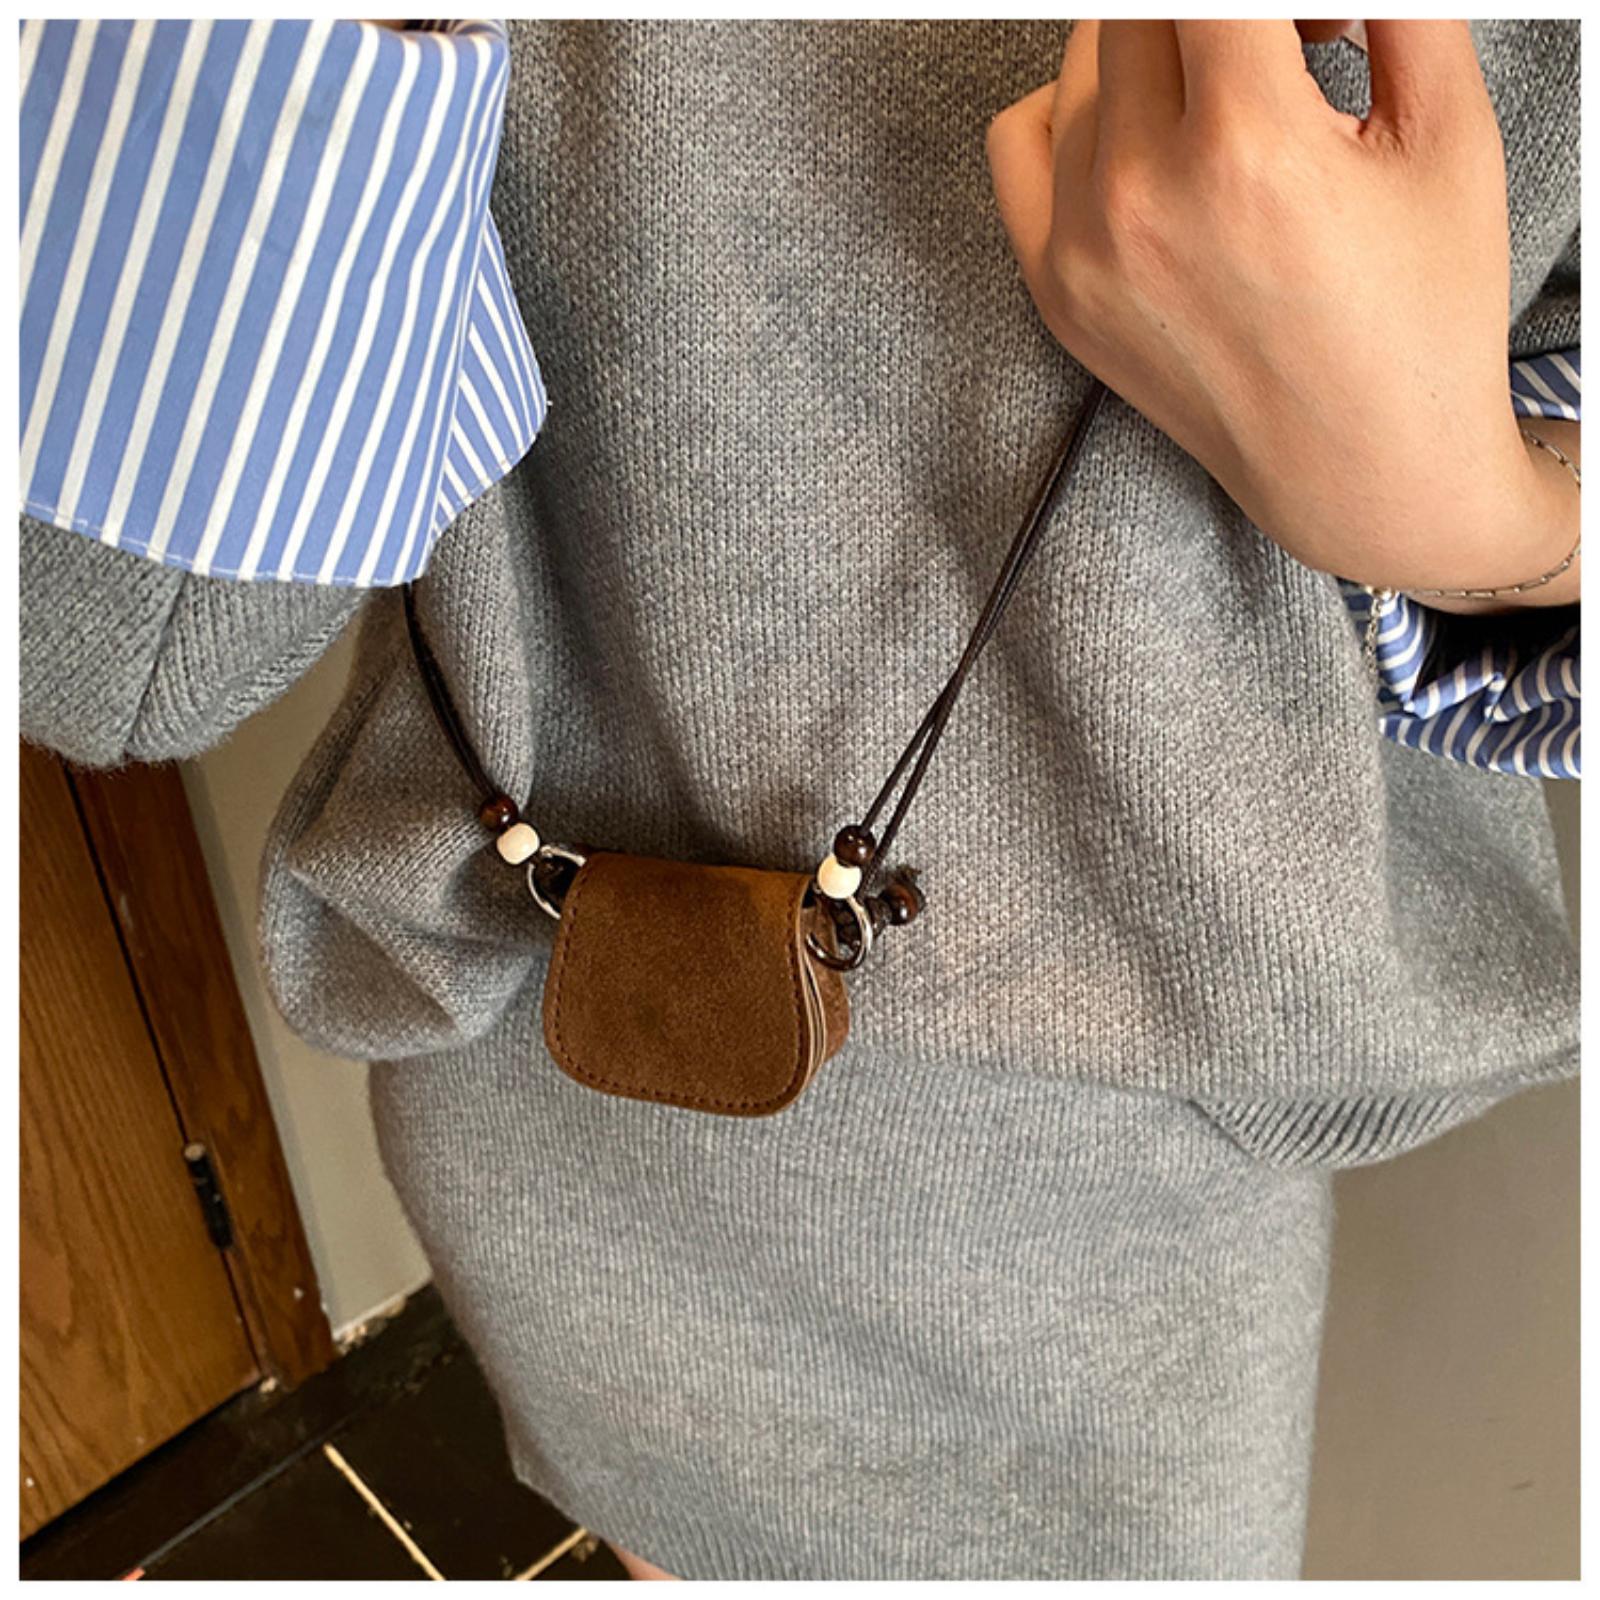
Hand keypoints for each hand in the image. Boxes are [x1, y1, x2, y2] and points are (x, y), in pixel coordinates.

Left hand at [986, 21, 1572, 605]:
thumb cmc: (1422, 309)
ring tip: (1233, 106)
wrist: (1358, 468)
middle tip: (1290, 53)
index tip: (1303, 26)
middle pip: (1143, 12)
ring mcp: (1082, 249)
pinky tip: (1143, 136)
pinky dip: (1074, 111)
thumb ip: (1387, 4)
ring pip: (1085, 64)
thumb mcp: (1448, 132)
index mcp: (1248, 146)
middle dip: (1217, 12)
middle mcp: (1142, 195)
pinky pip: (1020, 141)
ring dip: (1158, 52)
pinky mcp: (1053, 290)